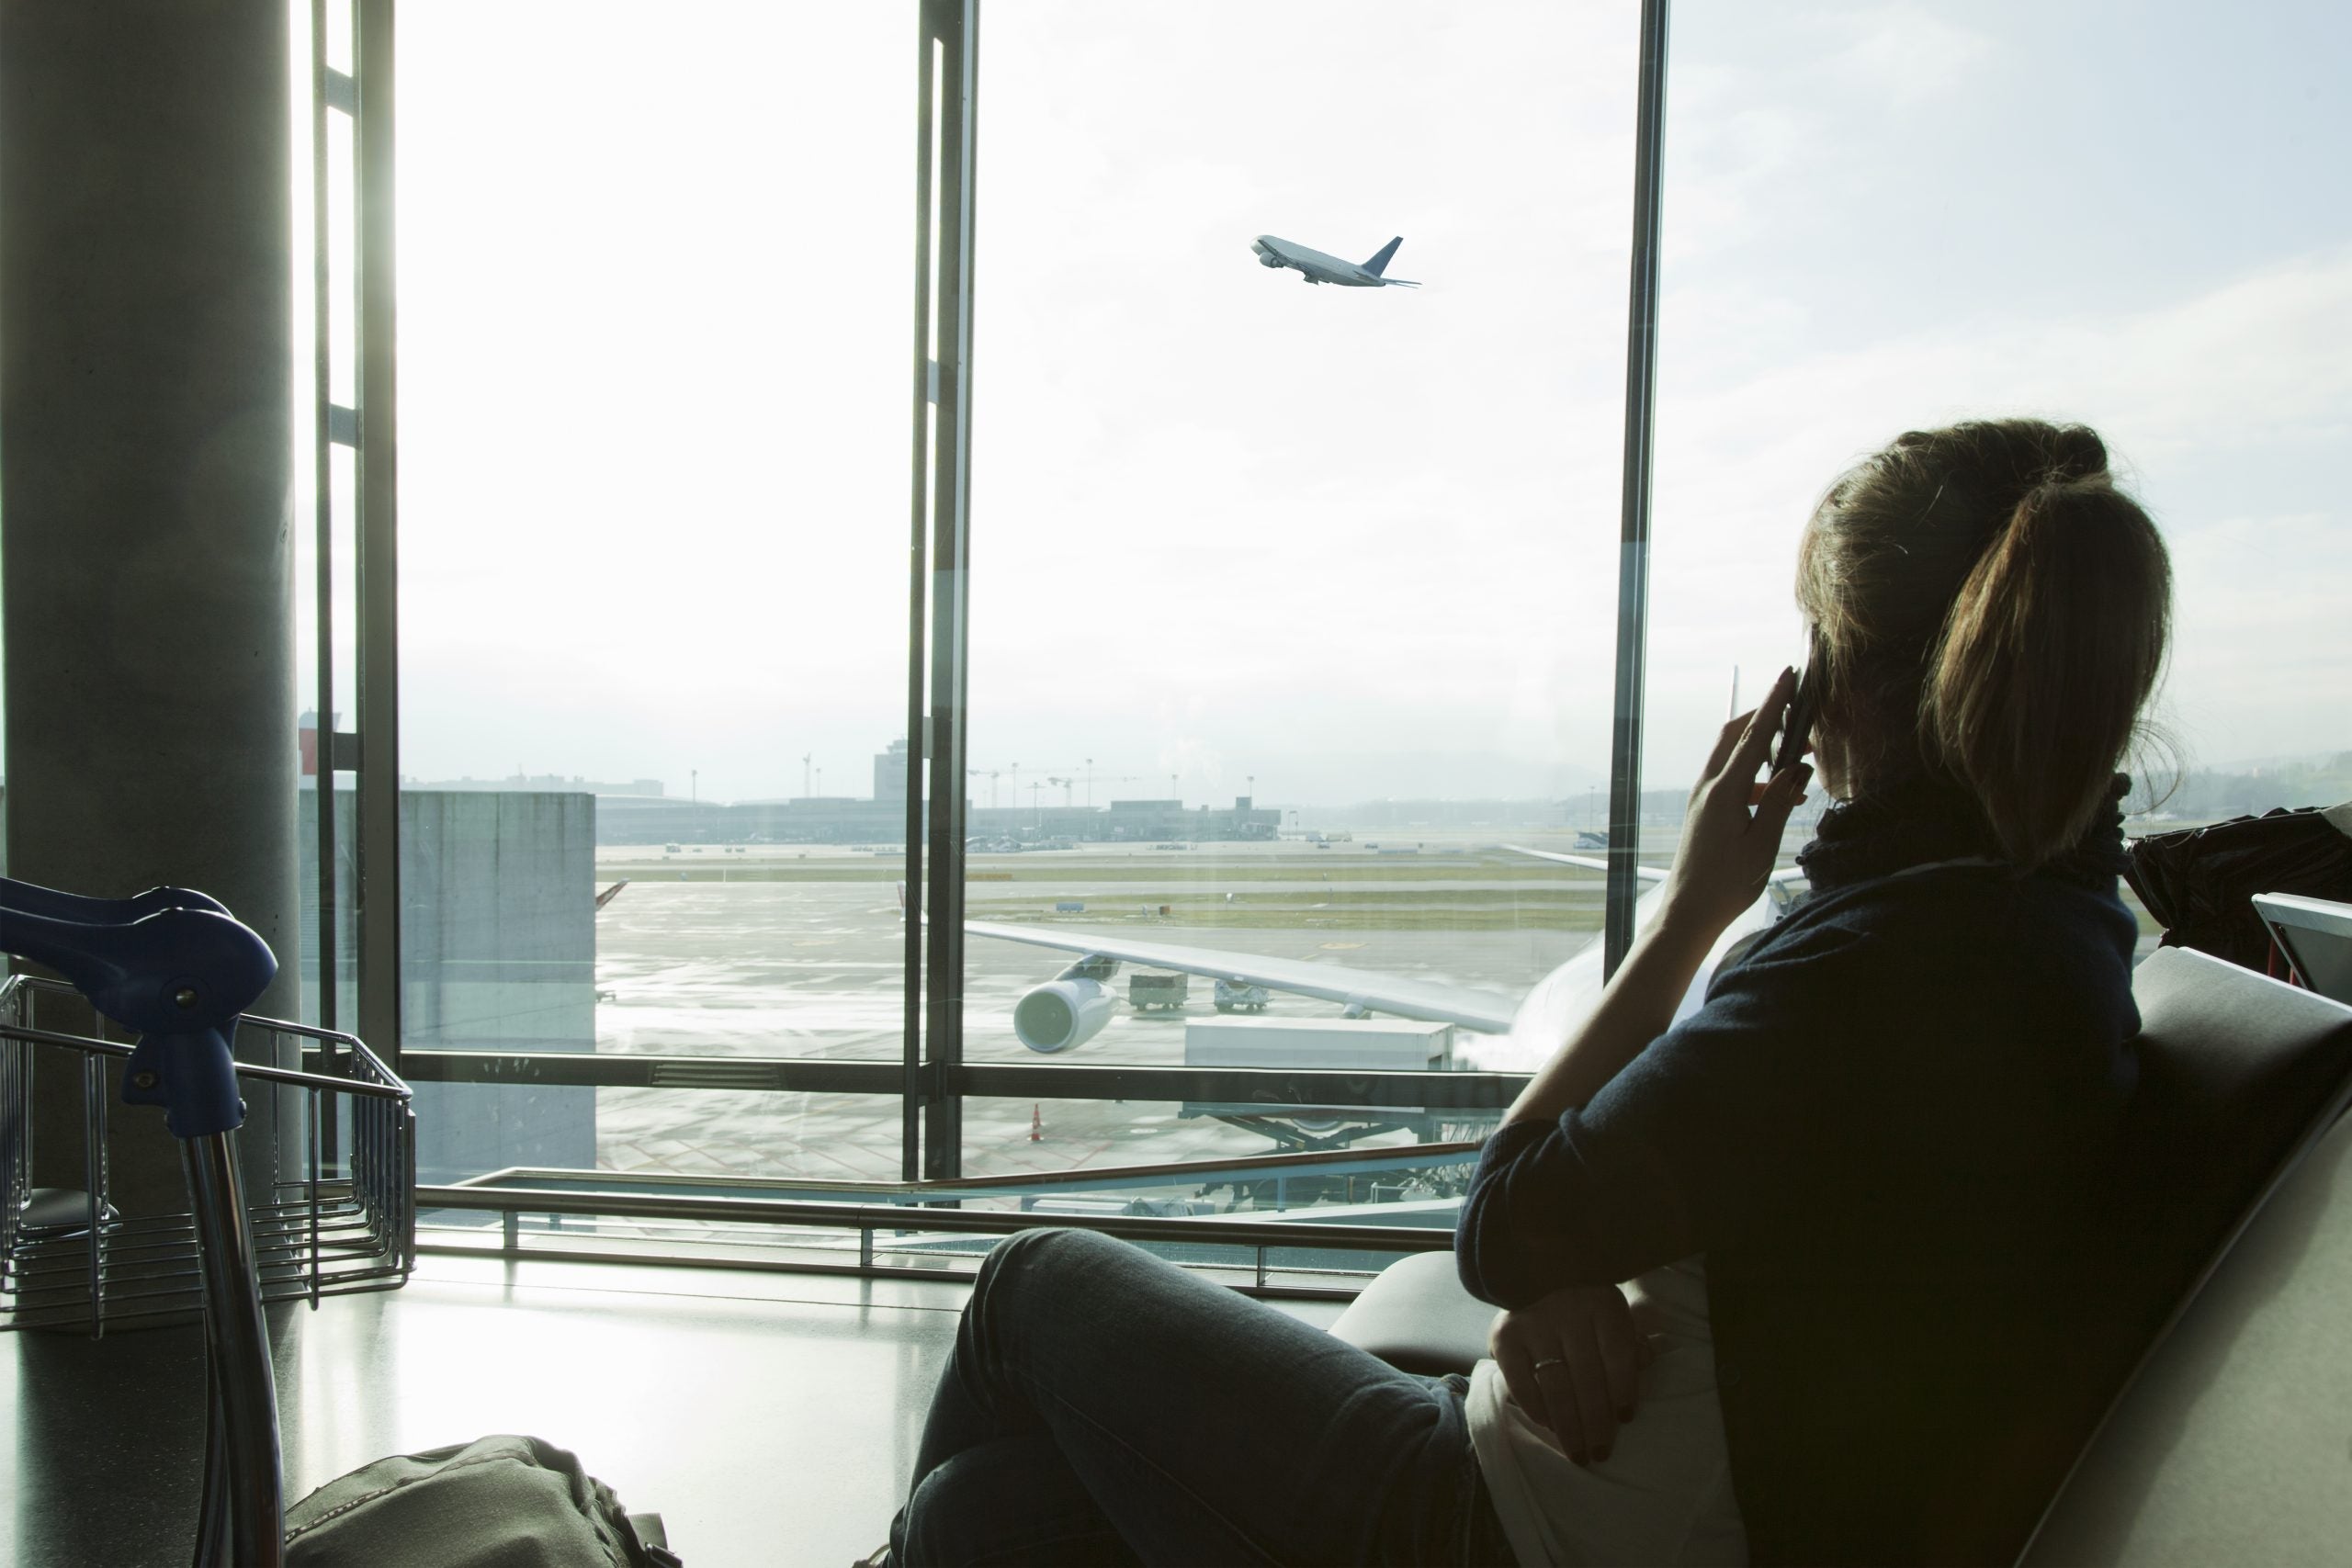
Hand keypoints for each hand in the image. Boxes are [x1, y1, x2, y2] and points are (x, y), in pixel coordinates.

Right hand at [1489, 1284, 1652, 1462]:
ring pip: (1556, 1386)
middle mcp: (1567, 1312)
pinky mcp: (1504, 1336)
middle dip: (1596, 1422)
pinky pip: (1522, 1383)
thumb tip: (1645, 1362)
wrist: (1532, 1268)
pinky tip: (1549, 1425)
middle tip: (1600, 1453)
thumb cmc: (1582, 1299)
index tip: (1625, 1419)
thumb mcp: (1611, 1308)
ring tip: (1578, 1453)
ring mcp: (1533, 1325)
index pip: (1618, 1356)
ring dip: (1569, 1426)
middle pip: (1588, 1378)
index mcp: (1602, 1303)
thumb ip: (1628, 1338)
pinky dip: (1536, 1408)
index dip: (1624, 1391)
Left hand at [1656, 666, 1811, 944]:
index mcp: (1724, 792)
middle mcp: (1708, 787)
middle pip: (1736, 734)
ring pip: (1733, 756)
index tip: (1788, 676)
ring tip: (1798, 768)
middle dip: (1766, 719)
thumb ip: (1778, 802)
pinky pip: (1731, 778)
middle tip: (1799, 719)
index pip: (1755, 735)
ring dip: (1764, 752)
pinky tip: (1778, 798)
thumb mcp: (1762, 845)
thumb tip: (1796, 768)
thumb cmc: (1726, 885)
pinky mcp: (1703, 809)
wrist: (1687, 913)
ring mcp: (1702, 797)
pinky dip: (1756, 777)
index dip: (1774, 704)